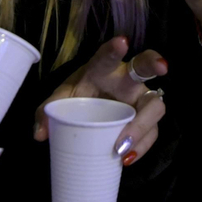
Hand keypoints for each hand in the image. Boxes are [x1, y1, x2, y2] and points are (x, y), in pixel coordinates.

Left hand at [34, 37, 167, 166]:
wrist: (90, 111)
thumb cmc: (79, 96)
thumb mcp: (61, 100)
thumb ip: (47, 112)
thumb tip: (40, 134)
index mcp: (102, 70)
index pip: (107, 57)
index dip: (114, 49)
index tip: (122, 42)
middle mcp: (126, 81)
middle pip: (145, 67)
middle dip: (154, 63)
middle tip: (161, 66)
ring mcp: (139, 101)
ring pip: (154, 106)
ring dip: (141, 126)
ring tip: (122, 145)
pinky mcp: (146, 122)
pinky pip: (151, 133)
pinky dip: (140, 147)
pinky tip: (125, 159)